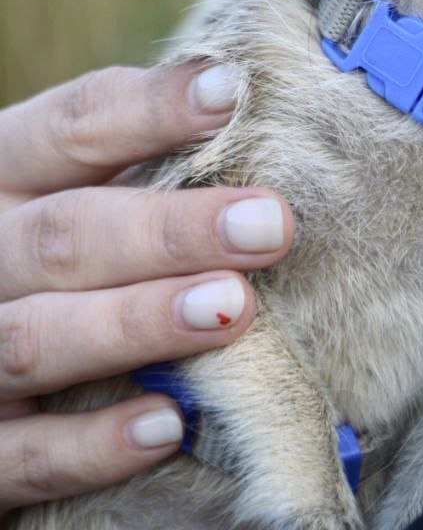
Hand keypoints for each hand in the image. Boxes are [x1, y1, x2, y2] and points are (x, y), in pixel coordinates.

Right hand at [0, 62, 293, 515]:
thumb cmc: (51, 250)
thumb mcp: (68, 188)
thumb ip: (138, 160)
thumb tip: (248, 103)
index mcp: (3, 173)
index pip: (70, 125)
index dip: (148, 108)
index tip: (229, 93)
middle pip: (63, 236)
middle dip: (170, 230)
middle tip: (269, 225)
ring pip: (37, 340)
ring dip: (136, 323)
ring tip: (232, 309)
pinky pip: (24, 457)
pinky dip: (90, 446)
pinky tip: (167, 425)